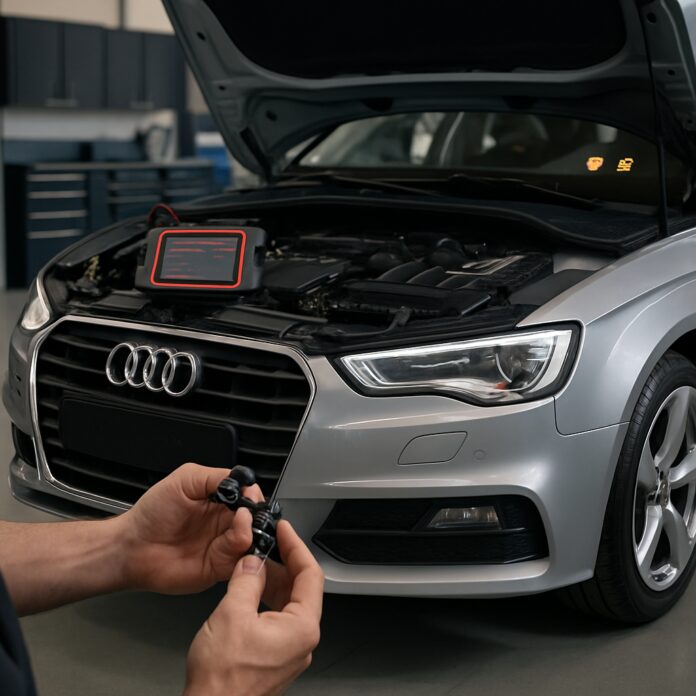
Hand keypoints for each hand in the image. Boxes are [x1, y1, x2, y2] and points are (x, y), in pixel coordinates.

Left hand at [118, 462, 262, 593]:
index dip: (253, 495)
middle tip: (247, 512)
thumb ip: (217, 477)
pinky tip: (236, 540)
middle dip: (256, 514)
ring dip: (250, 530)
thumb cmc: (152, 514)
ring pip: (251, 538)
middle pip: (255, 518)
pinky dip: (243, 550)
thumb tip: (244, 481)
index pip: (248, 496)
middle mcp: (224, 523)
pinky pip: (240, 560)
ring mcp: (222, 545)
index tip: (251, 495)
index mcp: (219, 500)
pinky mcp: (219, 567)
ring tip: (240, 522)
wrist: (133, 548)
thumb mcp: (185, 480)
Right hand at [184, 521, 323, 695]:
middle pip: (302, 588)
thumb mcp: (232, 613)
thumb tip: (253, 561)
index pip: (310, 574)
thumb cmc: (221, 680)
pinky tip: (249, 591)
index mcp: (302, 628)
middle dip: (283, 562)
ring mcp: (290, 652)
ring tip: (253, 564)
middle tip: (267, 542)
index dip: (296, 546)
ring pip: (289, 604)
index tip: (284, 530)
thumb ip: (246, 579)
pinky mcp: (275, 659)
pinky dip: (266, 600)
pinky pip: (278, 620)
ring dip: (273, 580)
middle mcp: (302, 641)